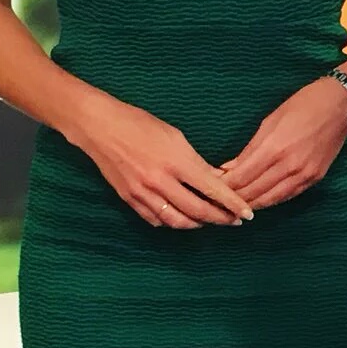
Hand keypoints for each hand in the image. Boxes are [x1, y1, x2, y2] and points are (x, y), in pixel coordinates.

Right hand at [76, 96, 251, 228]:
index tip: (247, 214)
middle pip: (198, 211)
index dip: (233, 204)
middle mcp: (160, 182)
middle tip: (234, 221)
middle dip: (220, 219)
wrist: (98, 126)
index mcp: (176, 162)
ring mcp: (143, 193)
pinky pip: (156, 220)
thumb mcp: (175, 136)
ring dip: (198, 224)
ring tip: (210, 221)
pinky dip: (173, 222)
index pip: (212, 190)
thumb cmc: (139, 123)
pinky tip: (182, 219)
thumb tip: (216, 180)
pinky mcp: (130, 199)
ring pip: (177, 221)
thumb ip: (196, 162)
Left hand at [222, 77, 346, 209]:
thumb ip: (249, 150)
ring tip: (235, 206)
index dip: (224, 186)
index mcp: (274, 149)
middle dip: (233, 199)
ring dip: (251, 204)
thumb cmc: (302, 105)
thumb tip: (229, 168)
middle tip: (218, 201)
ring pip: (270, 200)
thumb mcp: (269, 121)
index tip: (212, 188)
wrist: (340, 105)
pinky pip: (287, 196)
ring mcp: (303, 175)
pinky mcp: (314, 179)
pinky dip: (270, 200)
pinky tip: (259, 201)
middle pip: (254, 193)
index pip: (241, 178)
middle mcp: (289, 167)